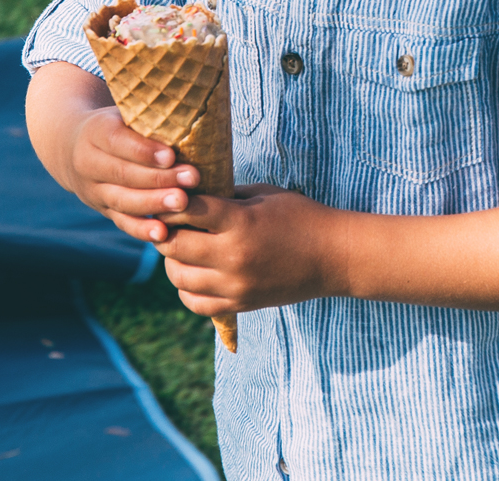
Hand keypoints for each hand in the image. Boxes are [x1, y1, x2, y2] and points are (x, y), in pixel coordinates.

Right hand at [59, 104, 201, 243]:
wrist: (72, 147)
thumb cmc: (117, 124)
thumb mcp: (124, 112)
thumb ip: (148, 116)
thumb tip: (188, 113)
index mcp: (95, 131)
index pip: (117, 141)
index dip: (143, 150)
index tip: (171, 155)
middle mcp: (88, 163)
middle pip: (123, 173)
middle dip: (159, 179)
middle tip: (191, 178)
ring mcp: (94, 190)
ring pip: (123, 200)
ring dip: (154, 203)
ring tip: (183, 203)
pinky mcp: (103, 209)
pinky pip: (122, 222)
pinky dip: (142, 229)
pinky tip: (163, 233)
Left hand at [155, 186, 346, 316]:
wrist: (333, 256)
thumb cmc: (300, 216)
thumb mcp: (263, 195)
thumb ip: (225, 196)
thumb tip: (189, 193)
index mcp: (240, 222)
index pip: (187, 210)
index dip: (170, 203)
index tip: (166, 198)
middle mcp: (234, 256)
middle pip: (174, 246)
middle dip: (165, 232)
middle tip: (166, 223)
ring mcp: (236, 285)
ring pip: (178, 277)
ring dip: (172, 260)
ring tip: (180, 248)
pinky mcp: (240, 304)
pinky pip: (195, 303)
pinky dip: (186, 288)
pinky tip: (192, 273)